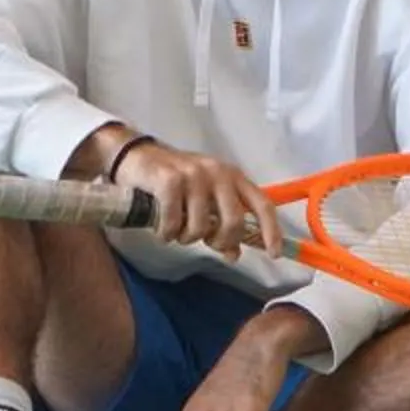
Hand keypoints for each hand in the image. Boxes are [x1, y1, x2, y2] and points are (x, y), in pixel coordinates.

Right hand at [112, 141, 284, 262]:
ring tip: (176, 230)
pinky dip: (166, 233)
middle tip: (203, 242)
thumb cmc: (174, 181)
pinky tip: (161, 228)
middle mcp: (217, 172)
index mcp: (232, 176)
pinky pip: (174, 223)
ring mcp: (194, 175)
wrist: (135, 156)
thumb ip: (221, 223)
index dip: (271, 231)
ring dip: (186, 238)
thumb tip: (234, 254)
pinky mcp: (169, 180)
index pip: (262, 204)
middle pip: (233, 222)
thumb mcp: (203, 199)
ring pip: (201, 227)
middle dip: (219, 241)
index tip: (274, 253)